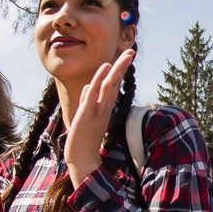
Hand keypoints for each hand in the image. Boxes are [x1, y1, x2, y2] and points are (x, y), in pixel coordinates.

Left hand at [64, 48, 136, 186]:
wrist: (81, 160)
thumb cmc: (84, 140)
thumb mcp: (86, 116)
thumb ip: (87, 100)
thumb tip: (88, 87)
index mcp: (104, 108)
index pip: (113, 85)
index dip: (119, 71)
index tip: (125, 57)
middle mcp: (103, 108)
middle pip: (115, 83)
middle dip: (122, 66)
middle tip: (131, 51)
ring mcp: (96, 111)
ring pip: (108, 86)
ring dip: (116, 70)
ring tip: (123, 55)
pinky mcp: (87, 115)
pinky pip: (94, 95)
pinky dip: (99, 81)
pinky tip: (104, 69)